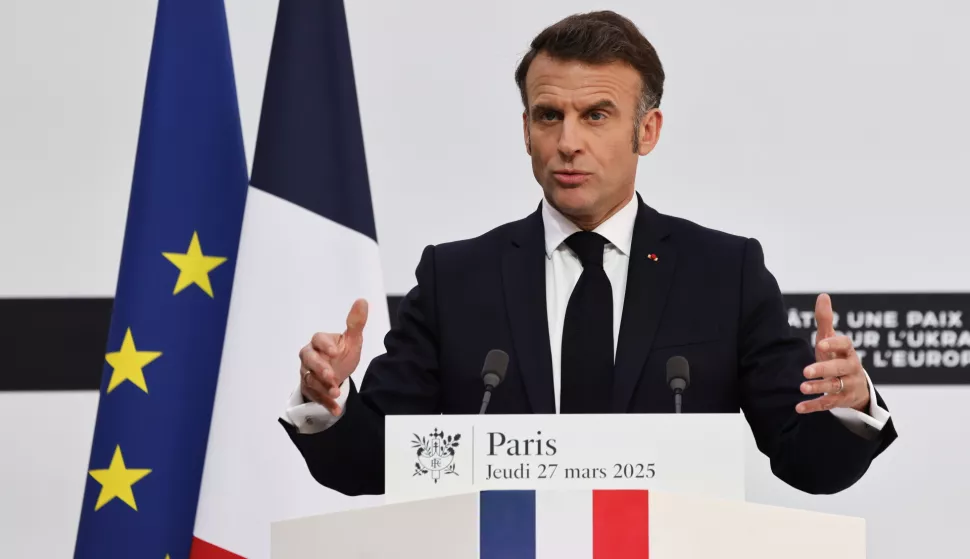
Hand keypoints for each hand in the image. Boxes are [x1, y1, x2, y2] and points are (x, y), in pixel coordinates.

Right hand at [298, 298, 367, 414]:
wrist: (337, 372)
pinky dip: (325, 404)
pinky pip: (315, 397)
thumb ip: (356, 323)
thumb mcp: (352, 340)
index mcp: (319, 342)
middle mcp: (309, 357)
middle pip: (308, 360)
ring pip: (310, 379)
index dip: (324, 345)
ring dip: (322, 387)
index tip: (335, 351)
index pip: (317, 339)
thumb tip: (362, 301)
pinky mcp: (310, 389)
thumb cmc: (341, 353)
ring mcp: (307, 373)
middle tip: (332, 376)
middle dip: (319, 368)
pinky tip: (336, 410)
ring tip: (336, 393)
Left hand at [796, 293, 870, 414]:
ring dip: (819, 388)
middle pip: (839, 369)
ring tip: (802, 388)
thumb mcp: (831, 340)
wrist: (856, 387)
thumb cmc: (838, 358)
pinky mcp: (842, 401)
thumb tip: (823, 295)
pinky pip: (828, 404)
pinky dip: (814, 406)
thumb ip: (825, 321)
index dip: (834, 344)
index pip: (845, 345)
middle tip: (805, 371)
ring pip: (835, 387)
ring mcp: (848, 386)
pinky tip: (799, 407)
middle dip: (824, 369)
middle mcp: (851, 369)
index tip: (820, 343)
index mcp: (847, 352)